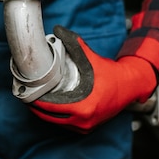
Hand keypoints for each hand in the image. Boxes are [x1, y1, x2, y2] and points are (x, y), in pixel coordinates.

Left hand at [30, 25, 158, 132]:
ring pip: (58, 123)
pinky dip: (58, 117)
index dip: (36, 101)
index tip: (27, 94)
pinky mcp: (89, 127)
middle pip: (51, 118)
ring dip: (46, 113)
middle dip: (37, 107)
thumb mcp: (92, 58)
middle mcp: (84, 120)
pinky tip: (51, 108)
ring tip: (36, 100)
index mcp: (83, 106)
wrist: (131, 85)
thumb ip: (74, 44)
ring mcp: (87, 126)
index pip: (51, 108)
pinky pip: (67, 124)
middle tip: (28, 96)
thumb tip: (59, 31)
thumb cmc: (112, 74)